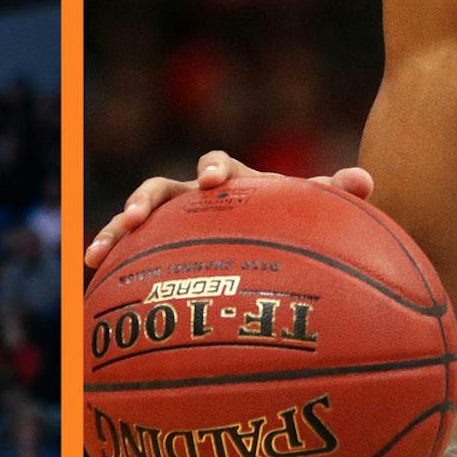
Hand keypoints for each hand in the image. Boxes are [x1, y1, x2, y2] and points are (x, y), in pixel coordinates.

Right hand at [84, 150, 374, 267]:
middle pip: (162, 187)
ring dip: (115, 232)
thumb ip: (336, 196)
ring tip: (95, 254)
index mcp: (232, 185)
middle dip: (147, 198)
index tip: (213, 182)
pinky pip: (129, 259)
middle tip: (139, 215)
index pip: (217, 165)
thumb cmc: (296, 230)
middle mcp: (195, 202)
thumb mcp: (315, 217)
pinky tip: (91, 290)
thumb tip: (365, 179)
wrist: (275, 250)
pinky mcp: (158, 255)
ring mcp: (173, 228)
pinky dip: (111, 269)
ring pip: (135, 221)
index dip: (213, 169)